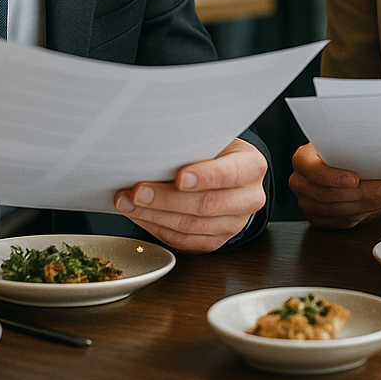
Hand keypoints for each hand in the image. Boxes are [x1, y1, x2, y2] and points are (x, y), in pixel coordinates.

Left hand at [113, 138, 266, 251]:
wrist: (231, 173)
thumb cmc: (217, 150)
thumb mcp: (215, 138)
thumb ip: (195, 142)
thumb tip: (157, 143)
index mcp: (252, 167)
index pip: (230, 174)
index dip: (204, 177)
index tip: (179, 177)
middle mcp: (248, 198)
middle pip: (206, 205)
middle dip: (166, 199)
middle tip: (138, 191)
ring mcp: (233, 224)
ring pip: (191, 227)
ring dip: (154, 215)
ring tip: (128, 202)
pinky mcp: (216, 241)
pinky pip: (184, 241)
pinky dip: (156, 228)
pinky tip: (139, 215)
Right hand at [289, 142, 380, 228]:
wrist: (329, 161)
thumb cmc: (336, 147)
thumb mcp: (338, 140)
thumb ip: (349, 145)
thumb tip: (380, 147)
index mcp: (302, 160)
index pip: (314, 172)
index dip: (334, 178)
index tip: (356, 179)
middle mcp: (300, 184)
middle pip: (331, 195)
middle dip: (365, 193)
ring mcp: (308, 204)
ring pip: (341, 211)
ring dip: (371, 204)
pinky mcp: (319, 219)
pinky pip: (344, 222)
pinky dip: (367, 214)